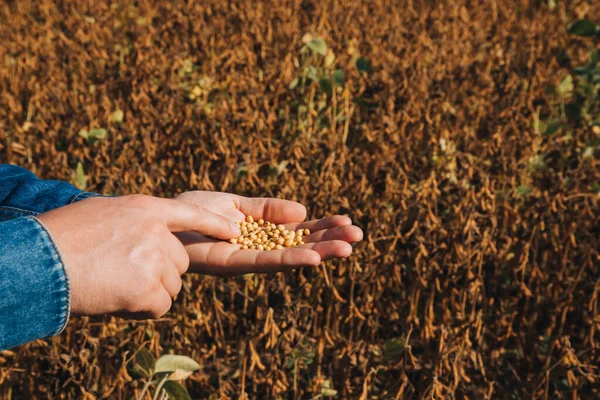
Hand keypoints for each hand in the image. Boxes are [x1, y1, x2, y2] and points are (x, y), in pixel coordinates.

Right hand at [37, 195, 239, 317]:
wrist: (40, 261)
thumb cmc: (60, 238)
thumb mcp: (102, 214)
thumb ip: (133, 222)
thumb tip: (151, 235)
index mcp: (144, 207)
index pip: (189, 212)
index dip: (212, 223)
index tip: (233, 231)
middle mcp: (156, 230)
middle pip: (179, 261)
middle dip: (160, 274)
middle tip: (125, 277)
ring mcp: (154, 258)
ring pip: (172, 286)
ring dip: (149, 293)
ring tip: (115, 287)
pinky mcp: (149, 287)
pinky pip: (161, 306)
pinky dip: (142, 311)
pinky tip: (117, 302)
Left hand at [174, 191, 363, 276]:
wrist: (164, 220)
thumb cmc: (195, 212)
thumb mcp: (238, 204)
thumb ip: (269, 209)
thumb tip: (304, 212)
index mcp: (260, 234)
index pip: (298, 233)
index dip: (322, 229)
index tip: (347, 221)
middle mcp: (258, 249)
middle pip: (299, 246)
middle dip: (328, 241)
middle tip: (358, 235)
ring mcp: (247, 259)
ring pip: (289, 256)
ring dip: (319, 252)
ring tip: (348, 247)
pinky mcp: (233, 265)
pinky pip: (266, 262)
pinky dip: (291, 260)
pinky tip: (315, 257)